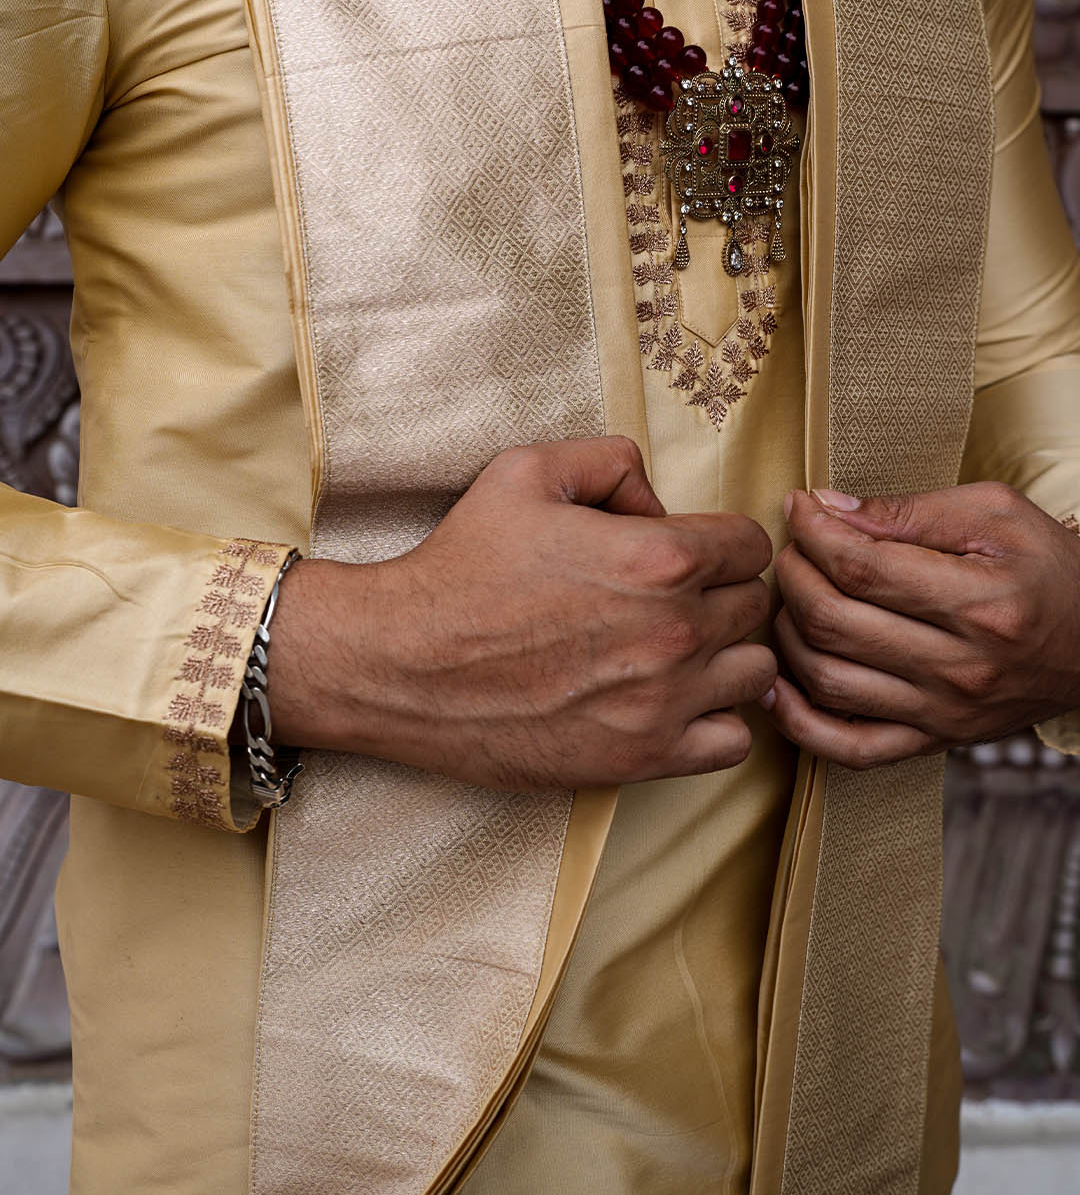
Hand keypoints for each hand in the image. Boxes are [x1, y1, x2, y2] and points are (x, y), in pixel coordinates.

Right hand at [270, 436, 775, 789]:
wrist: (402, 663)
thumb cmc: (461, 566)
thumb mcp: (525, 472)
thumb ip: (609, 461)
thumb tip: (658, 499)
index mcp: (658, 556)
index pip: (752, 545)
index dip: (721, 542)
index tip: (689, 553)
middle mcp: (675, 630)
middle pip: (757, 606)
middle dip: (722, 594)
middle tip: (673, 598)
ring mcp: (663, 700)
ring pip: (756, 672)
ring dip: (726, 657)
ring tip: (678, 650)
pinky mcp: (643, 757)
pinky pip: (733, 743)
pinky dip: (714, 721)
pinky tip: (672, 701)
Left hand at [766, 483, 1079, 768]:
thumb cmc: (1048, 569)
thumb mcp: (994, 514)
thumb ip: (908, 512)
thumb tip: (828, 509)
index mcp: (979, 604)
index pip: (861, 569)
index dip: (813, 533)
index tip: (800, 507)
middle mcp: (959, 668)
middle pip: (833, 623)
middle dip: (793, 574)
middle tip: (794, 548)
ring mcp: (943, 713)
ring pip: (826, 680)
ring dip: (786, 632)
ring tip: (792, 596)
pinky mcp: (932, 741)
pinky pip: (847, 748)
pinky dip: (797, 721)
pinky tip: (777, 682)